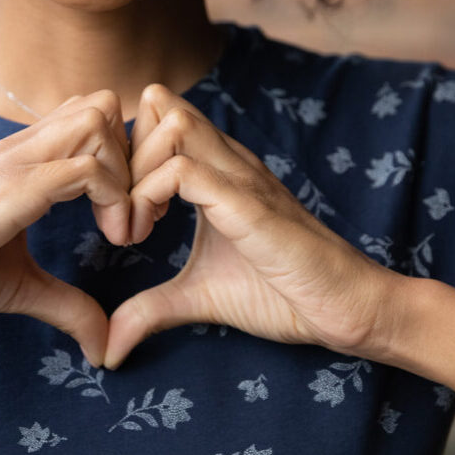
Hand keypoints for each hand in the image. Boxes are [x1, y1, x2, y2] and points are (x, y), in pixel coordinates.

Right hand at [0, 90, 132, 366]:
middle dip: (135, 157)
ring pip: (98, 121)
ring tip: (123, 230)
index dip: (124, 162)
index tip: (128, 219)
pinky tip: (111, 239)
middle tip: (135, 216)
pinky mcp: (11, 190)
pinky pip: (85, 167)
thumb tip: (104, 344)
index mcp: (22, 161)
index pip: (91, 120)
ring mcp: (15, 163)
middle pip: (102, 105)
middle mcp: (21, 149)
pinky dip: (114, 199)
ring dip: (128, 174)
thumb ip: (65, 304)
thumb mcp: (18, 287)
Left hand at [103, 84, 404, 368]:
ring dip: (133, 175)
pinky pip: (183, 170)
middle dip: (119, 157)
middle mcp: (227, 161)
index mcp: (216, 170)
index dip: (123, 156)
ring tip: (132, 229)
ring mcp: (239, 177)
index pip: (155, 117)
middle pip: (156, 106)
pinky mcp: (248, 204)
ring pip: (169, 125)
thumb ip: (149, 309)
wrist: (347, 308)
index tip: (117, 211)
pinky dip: (147, 198)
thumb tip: (107, 348)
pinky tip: (146, 236)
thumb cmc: (282, 294)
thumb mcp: (198, 297)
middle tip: (116, 217)